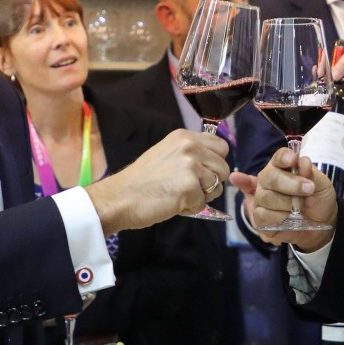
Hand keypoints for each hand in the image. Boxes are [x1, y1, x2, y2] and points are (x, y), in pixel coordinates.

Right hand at [86, 129, 228, 232]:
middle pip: (223, 166)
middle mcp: (190, 146)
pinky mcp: (189, 186)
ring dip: (202, 196)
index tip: (202, 172)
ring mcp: (190, 165)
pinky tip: (173, 203)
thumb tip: (213, 164)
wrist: (120, 197)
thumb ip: (190, 154)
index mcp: (184, 136)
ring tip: (179, 195)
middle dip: (212, 181)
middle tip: (190, 188)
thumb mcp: (167, 154)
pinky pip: (203, 203)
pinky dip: (191, 208)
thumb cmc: (141, 181)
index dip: (215, 162)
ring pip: (217, 185)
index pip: (221, 145)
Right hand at [250, 147, 337, 251]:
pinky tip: (289, 217)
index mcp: (283, 167)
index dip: (284, 157)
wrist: (319, 225)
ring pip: (267, 196)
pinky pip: (264, 214)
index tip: (293, 160)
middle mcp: (268, 180)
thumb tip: (302, 162)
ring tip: (301, 207)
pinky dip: (280, 216)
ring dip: (288, 203)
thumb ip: (312, 174)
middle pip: (270, 176)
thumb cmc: (318, 200)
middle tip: (308, 189)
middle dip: (290, 183)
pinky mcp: (259, 216)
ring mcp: (261, 198)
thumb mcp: (322, 186)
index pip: (279, 157)